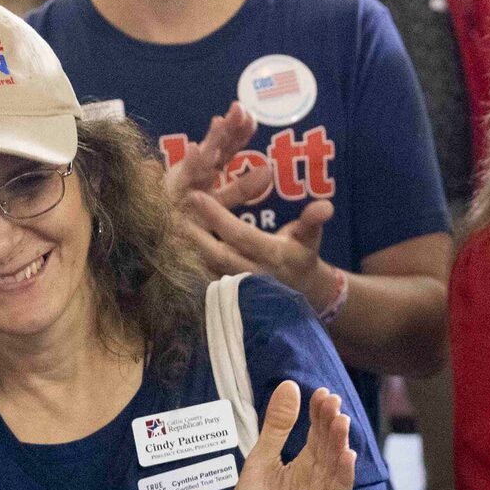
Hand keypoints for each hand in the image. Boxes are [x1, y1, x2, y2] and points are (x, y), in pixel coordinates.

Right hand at [163, 105, 272, 210]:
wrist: (158, 230)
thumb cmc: (187, 215)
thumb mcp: (219, 202)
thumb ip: (242, 188)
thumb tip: (268, 171)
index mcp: (209, 168)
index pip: (229, 147)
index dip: (241, 133)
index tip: (252, 118)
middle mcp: (198, 169)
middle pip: (217, 146)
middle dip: (229, 127)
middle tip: (240, 108)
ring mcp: (185, 178)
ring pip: (202, 158)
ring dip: (211, 139)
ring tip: (220, 121)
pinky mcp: (173, 190)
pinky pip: (183, 177)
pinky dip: (188, 161)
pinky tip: (193, 148)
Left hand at [182, 190, 342, 313]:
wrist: (302, 293)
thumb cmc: (302, 256)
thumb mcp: (310, 237)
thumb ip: (313, 221)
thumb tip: (326, 206)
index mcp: (272, 256)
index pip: (240, 235)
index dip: (218, 217)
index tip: (196, 195)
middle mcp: (253, 274)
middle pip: (216, 255)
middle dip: (193, 234)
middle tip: (170, 211)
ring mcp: (239, 288)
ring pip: (206, 269)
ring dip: (185, 250)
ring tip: (163, 227)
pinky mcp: (226, 294)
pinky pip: (203, 277)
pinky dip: (185, 262)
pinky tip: (167, 246)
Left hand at [224, 381, 357, 489]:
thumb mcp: (260, 464)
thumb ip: (275, 428)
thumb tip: (289, 385)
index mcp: (303, 467)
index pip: (317, 435)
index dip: (320, 415)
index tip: (322, 394)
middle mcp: (318, 483)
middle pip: (328, 451)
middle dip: (332, 427)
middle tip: (334, 404)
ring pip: (336, 473)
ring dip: (340, 448)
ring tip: (342, 424)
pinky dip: (342, 479)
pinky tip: (346, 459)